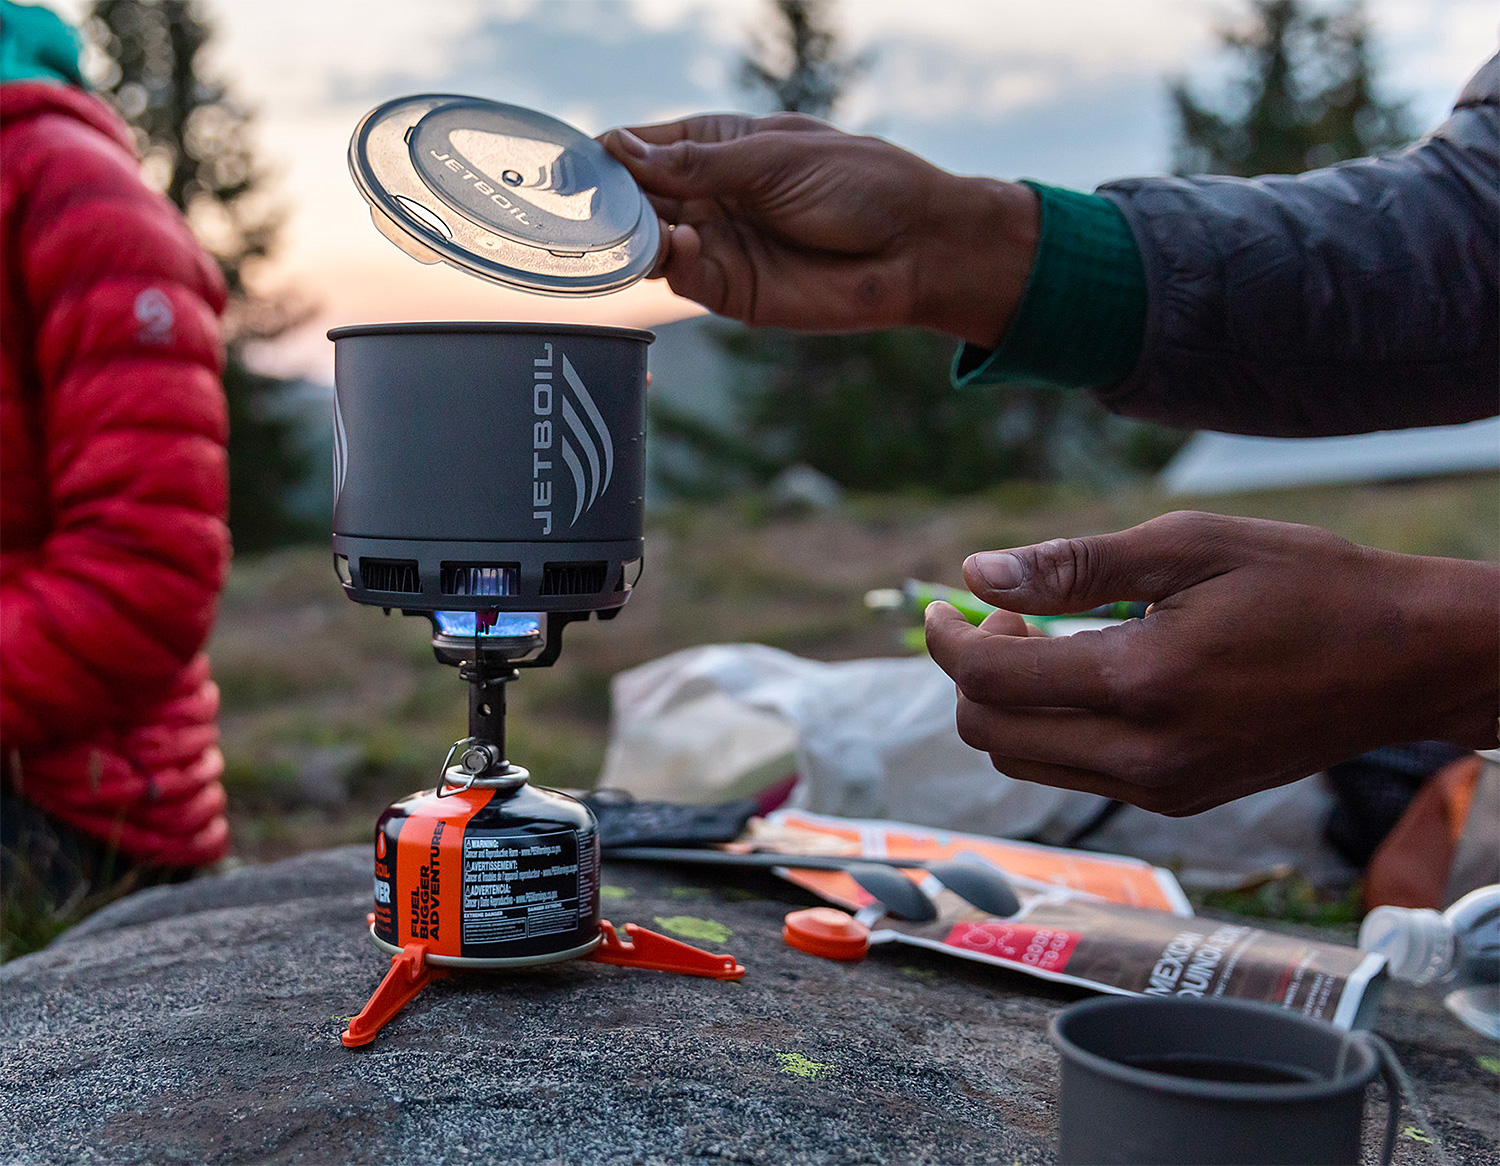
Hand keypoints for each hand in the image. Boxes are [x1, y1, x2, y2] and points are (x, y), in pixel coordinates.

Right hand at [601, 114, 1037, 345]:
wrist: (916, 249)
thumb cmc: (860, 185)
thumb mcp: (774, 160)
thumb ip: (698, 165)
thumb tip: (623, 152)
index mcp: (717, 147)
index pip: (643, 147)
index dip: (607, 153)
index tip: (569, 161)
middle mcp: (708, 196)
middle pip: (635, 198)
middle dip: (603, 200)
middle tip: (569, 203)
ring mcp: (716, 244)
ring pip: (647, 240)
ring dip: (627, 234)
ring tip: (614, 226)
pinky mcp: (729, 291)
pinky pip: (680, 275)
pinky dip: (665, 261)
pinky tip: (671, 243)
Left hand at [924, 511, 1499, 814]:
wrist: (1408, 660)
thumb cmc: (1308, 585)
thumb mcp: (1190, 546)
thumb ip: (1073, 565)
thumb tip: (976, 573)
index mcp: (1142, 685)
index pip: (989, 683)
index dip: (945, 640)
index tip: (940, 605)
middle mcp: (1144, 757)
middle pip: (991, 736)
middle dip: (972, 674)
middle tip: (1008, 616)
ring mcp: (1162, 790)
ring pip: (1025, 764)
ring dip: (1008, 705)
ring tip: (1048, 640)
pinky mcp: (1180, 801)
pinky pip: (1076, 774)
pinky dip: (1053, 728)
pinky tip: (1091, 674)